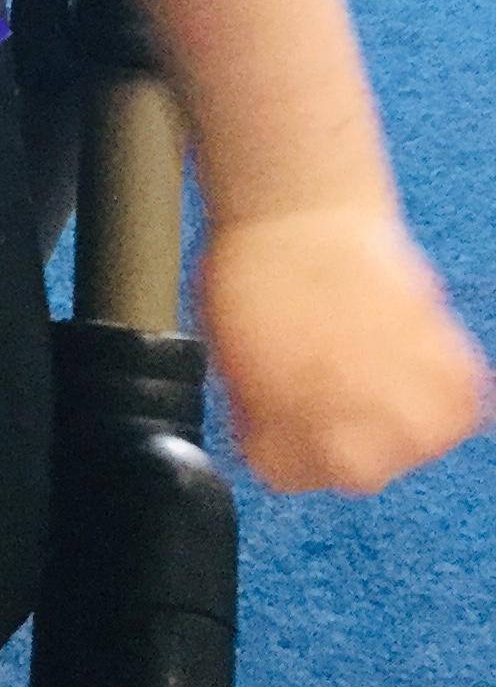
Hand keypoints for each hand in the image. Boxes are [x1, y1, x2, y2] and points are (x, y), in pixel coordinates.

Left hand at [198, 206, 491, 492]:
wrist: (298, 210)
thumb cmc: (253, 271)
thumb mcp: (227, 355)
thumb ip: (256, 408)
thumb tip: (264, 428)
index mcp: (291, 446)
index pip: (287, 475)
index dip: (274, 438)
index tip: (275, 411)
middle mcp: (359, 445)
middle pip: (355, 470)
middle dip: (336, 429)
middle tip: (326, 381)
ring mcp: (412, 414)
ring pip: (414, 442)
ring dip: (393, 407)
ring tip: (369, 361)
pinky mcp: (454, 374)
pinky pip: (460, 402)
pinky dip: (438, 380)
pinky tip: (406, 351)